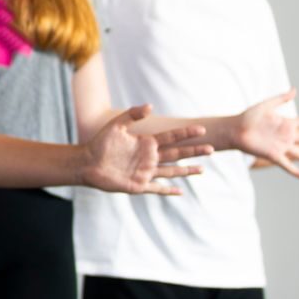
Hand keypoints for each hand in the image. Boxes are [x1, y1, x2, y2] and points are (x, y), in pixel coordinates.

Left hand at [82, 105, 210, 195]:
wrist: (86, 162)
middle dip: (193, 151)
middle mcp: (149, 158)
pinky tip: (181, 192)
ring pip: (171, 172)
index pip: (171, 137)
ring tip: (203, 169)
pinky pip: (157, 189)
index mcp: (146, 143)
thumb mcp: (116, 125)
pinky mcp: (138, 185)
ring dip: (187, 171)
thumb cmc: (100, 143)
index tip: (201, 129)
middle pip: (176, 154)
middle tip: (212, 148)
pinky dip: (168, 191)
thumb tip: (150, 106)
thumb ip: (132, 115)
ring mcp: (145, 172)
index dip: (185, 134)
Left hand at [236, 89, 298, 179]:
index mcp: (286, 123)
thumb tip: (295, 89)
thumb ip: (281, 98)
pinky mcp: (273, 154)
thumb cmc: (248, 117)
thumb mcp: (266, 105)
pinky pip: (286, 164)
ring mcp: (281, 146)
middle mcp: (287, 136)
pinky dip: (295, 171)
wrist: (234, 129)